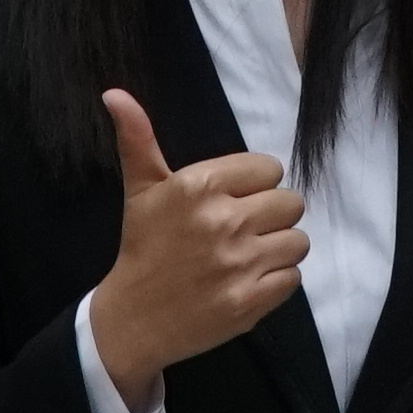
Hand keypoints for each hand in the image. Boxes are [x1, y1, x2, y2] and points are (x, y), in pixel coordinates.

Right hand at [84, 87, 306, 410]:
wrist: (133, 319)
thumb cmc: (143, 247)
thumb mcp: (141, 190)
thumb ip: (138, 139)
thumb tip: (114, 93)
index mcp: (199, 186)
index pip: (270, 169)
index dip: (255, 185)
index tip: (232, 201)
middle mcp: (223, 221)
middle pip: (290, 203)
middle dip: (270, 216)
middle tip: (242, 230)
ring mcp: (239, 264)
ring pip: (297, 241)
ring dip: (278, 248)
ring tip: (248, 255)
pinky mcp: (250, 300)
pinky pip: (293, 277)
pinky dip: (276, 280)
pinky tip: (248, 280)